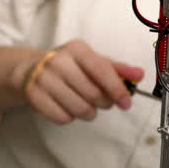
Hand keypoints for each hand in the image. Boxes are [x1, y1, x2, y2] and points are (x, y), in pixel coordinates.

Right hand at [17, 39, 143, 124]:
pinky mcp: (34, 96)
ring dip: (88, 113)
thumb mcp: (91, 61)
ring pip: (79, 108)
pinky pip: (62, 118)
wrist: (29, 69)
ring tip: (85, 106)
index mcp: (77, 49)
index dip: (117, 89)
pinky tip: (67, 107)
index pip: (102, 70)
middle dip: (103, 103)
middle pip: (93, 94)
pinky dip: (70, 117)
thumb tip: (139, 74)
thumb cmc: (68, 66)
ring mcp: (44, 79)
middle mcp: (58, 61)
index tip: (126, 103)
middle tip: (102, 102)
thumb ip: (116, 69)